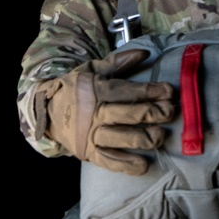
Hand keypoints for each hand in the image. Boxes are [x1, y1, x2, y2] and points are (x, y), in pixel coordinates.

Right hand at [39, 49, 175, 174]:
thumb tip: (145, 53)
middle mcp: (94, 113)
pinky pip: (109, 161)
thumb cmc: (75, 88)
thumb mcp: (91, 70)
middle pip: (126, 114)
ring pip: (120, 138)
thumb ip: (118, 62)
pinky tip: (144, 165)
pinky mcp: (88, 152)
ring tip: (160, 136)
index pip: (126, 91)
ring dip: (143, 138)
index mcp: (95, 90)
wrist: (47, 112)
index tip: (170, 92)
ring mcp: (91, 135)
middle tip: (170, 112)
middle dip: (152, 113)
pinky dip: (126, 165)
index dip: (150, 91)